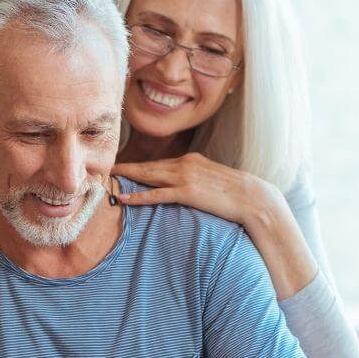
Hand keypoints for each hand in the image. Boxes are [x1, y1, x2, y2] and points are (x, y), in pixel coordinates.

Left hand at [111, 152, 282, 227]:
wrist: (254, 197)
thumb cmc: (235, 192)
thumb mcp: (212, 178)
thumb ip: (195, 178)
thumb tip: (184, 186)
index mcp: (190, 159)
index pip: (158, 163)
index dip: (138, 167)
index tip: (121, 169)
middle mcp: (185, 164)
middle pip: (148, 166)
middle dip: (125, 169)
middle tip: (104, 170)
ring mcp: (185, 177)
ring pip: (149, 176)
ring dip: (127, 178)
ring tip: (108, 180)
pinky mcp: (188, 192)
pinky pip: (158, 195)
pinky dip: (140, 197)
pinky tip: (124, 198)